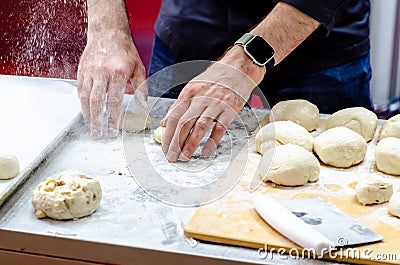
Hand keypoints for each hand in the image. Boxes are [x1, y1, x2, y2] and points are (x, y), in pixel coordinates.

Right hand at [77, 31, 146, 137]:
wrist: (107, 32)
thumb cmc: (125, 51)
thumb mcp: (138, 68)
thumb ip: (141, 88)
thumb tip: (143, 106)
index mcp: (117, 72)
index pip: (114, 100)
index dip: (113, 117)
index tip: (113, 130)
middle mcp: (101, 72)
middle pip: (97, 102)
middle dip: (97, 121)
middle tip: (98, 134)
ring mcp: (89, 71)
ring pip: (86, 97)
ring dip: (88, 115)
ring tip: (91, 127)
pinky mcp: (82, 71)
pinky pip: (80, 90)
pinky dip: (82, 103)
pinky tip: (86, 112)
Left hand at [161, 46, 263, 161]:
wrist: (239, 67)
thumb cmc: (216, 78)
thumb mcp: (194, 86)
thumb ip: (179, 104)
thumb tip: (164, 122)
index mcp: (190, 92)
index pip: (174, 116)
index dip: (167, 134)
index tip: (165, 147)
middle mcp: (201, 98)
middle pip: (184, 123)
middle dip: (175, 142)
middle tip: (172, 156)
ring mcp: (216, 104)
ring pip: (199, 127)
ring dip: (190, 144)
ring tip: (184, 157)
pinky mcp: (230, 110)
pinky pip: (220, 128)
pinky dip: (212, 142)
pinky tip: (205, 152)